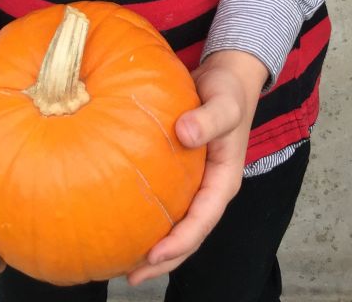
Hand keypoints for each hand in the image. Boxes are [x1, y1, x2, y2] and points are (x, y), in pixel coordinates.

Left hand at [125, 49, 267, 286]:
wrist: (226, 76)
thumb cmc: (228, 90)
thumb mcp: (224, 103)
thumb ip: (208, 119)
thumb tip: (184, 133)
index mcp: (224, 182)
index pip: (202, 221)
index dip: (180, 242)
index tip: (153, 255)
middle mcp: (210, 189)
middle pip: (188, 235)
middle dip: (163, 260)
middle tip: (130, 276)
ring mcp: (196, 184)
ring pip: (177, 224)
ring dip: (155, 247)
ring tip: (123, 264)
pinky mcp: (182, 174)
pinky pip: (166, 202)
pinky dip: (148, 217)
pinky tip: (123, 220)